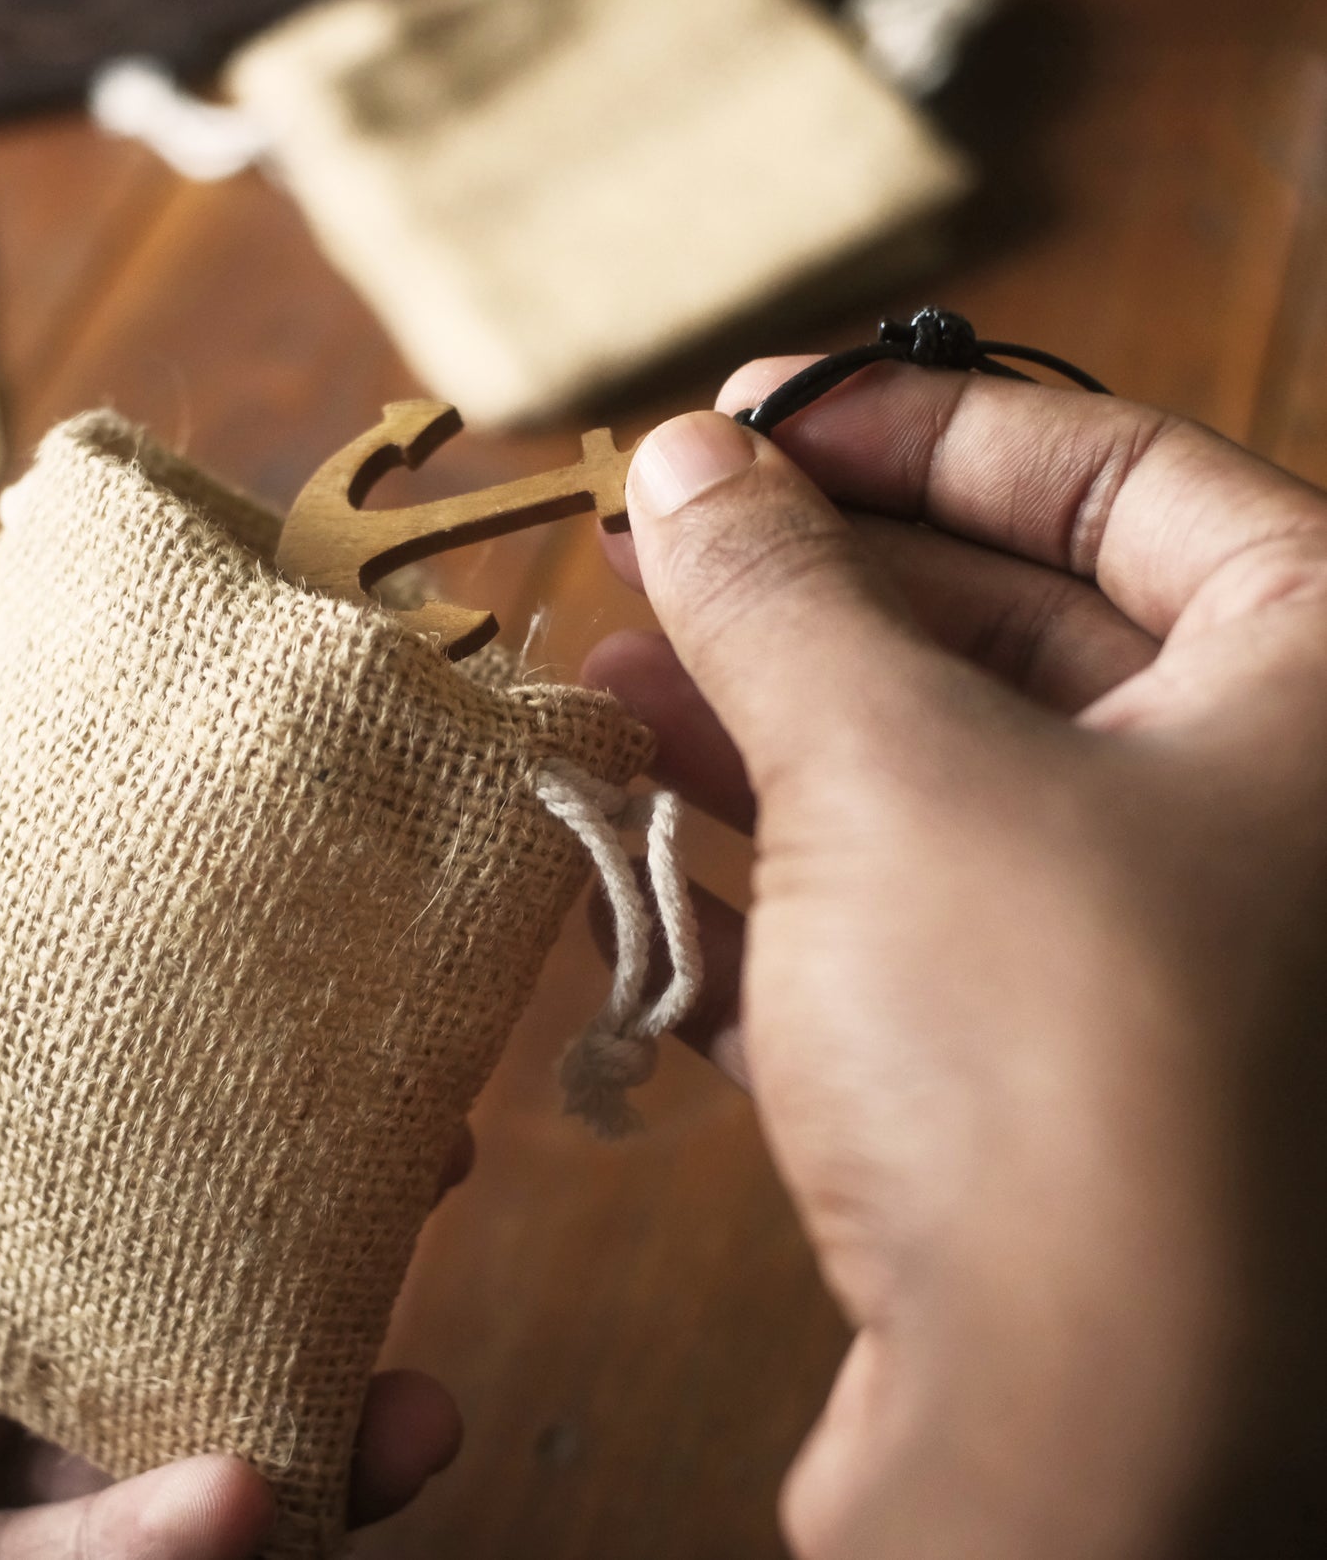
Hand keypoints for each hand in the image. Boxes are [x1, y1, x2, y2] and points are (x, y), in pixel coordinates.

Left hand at [0, 662, 459, 1557]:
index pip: (67, 1098)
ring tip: (415, 1397)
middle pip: (145, 1272)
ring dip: (289, 1424)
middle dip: (302, 1234)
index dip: (199, 1049)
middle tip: (428, 1151)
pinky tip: (248, 1496)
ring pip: (139, 1451)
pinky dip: (155, 1553)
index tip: (324, 978)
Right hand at [585, 363, 1326, 1559]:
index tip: (752, 415)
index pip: (1124, 474)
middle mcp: (1276, 825)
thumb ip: (781, 591)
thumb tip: (691, 459)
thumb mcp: (889, 768)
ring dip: (762, 725)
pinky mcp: (1055, 1092)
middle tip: (656, 537)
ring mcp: (1167, 967)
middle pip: (1017, 627)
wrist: (1072, 1472)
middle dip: (811, 583)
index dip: (915, 428)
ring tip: (609, 674)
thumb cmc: (1055, 1077)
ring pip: (944, 785)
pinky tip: (632, 833)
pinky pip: (903, 929)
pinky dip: (772, 876)